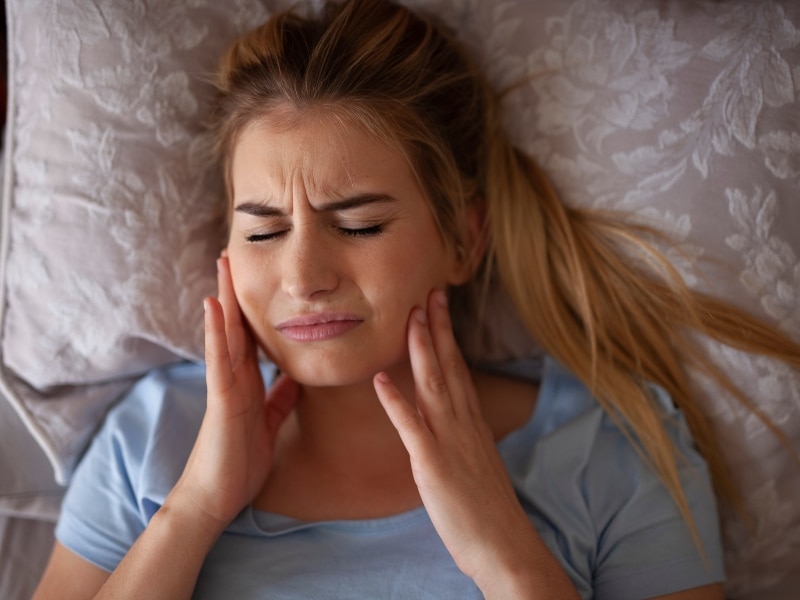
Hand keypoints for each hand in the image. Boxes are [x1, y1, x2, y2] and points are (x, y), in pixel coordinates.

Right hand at [173, 255, 297, 530]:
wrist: (217, 496)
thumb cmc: (240, 461)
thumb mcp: (269, 423)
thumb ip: (279, 398)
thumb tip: (296, 377)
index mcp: (248, 383)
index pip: (252, 337)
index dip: (255, 308)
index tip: (260, 278)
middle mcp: (234, 378)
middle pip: (237, 327)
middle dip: (236, 292)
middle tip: (235, 254)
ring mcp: (224, 385)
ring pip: (225, 334)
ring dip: (224, 298)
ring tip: (223, 264)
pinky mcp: (220, 399)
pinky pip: (219, 360)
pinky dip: (217, 332)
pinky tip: (215, 305)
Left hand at [373, 290, 539, 588]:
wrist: (504, 546)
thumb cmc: (488, 510)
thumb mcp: (477, 462)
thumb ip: (463, 437)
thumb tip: (452, 422)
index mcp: (472, 423)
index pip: (459, 369)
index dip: (447, 336)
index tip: (440, 307)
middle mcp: (463, 424)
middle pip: (448, 366)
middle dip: (437, 327)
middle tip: (428, 292)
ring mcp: (449, 441)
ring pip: (433, 385)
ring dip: (420, 349)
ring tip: (409, 317)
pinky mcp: (432, 464)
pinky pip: (411, 427)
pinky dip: (395, 402)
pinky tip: (379, 380)